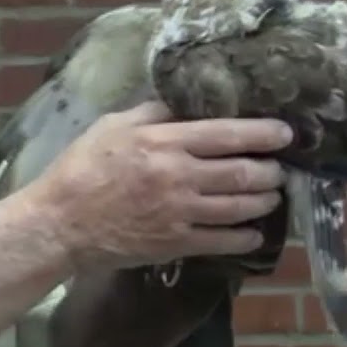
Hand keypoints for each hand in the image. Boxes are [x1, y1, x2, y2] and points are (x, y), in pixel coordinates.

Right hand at [27, 101, 290, 272]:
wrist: (60, 222)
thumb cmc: (81, 167)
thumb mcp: (112, 126)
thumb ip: (152, 114)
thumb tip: (184, 102)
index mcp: (164, 142)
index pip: (227, 134)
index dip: (263, 133)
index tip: (286, 133)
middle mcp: (179, 176)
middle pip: (243, 172)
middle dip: (271, 170)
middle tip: (281, 168)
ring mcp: (180, 213)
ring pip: (240, 207)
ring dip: (264, 201)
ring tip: (272, 196)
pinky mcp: (176, 243)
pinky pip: (223, 241)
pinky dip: (245, 236)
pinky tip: (254, 233)